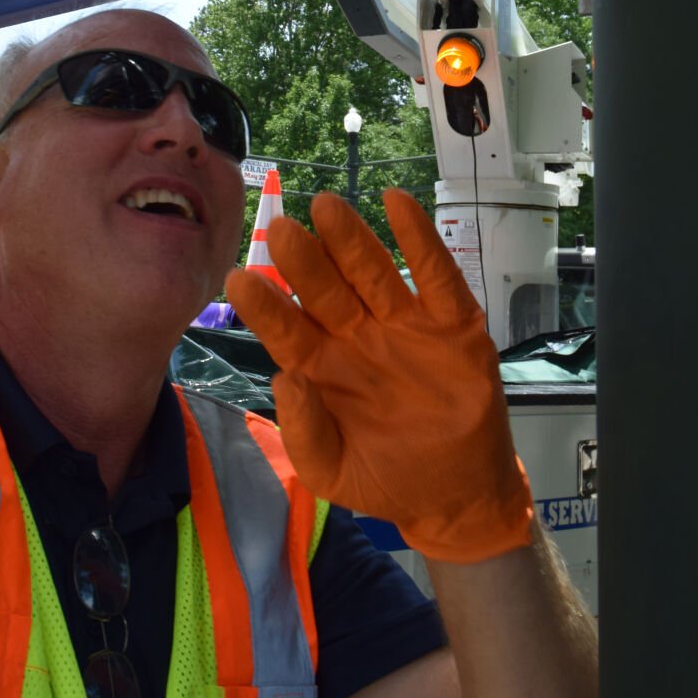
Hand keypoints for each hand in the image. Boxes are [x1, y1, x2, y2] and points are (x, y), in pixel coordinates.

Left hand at [226, 189, 532, 563]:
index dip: (265, 306)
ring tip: (327, 205)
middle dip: (303, 260)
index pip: (287, 329)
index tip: (239, 280)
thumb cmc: (386, 476)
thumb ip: (305, 433)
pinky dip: (419, 239)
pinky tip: (398, 203)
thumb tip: (284, 381)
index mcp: (321, 367)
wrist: (458, 494)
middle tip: (281, 228)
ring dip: (351, 239)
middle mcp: (356, 336)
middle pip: (325, 290)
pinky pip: (434, 275)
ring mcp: (403, 324)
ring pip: (372, 272)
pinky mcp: (451, 322)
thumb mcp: (333, 472)